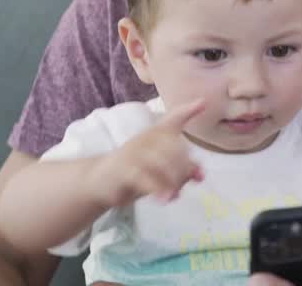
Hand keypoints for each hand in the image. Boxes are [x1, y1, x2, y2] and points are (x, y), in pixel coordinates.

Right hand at [86, 99, 204, 208]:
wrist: (99, 181)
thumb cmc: (134, 172)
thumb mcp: (160, 171)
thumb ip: (182, 171)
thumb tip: (201, 175)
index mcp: (156, 134)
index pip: (173, 119)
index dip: (187, 110)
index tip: (203, 103)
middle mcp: (146, 138)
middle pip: (175, 149)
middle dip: (183, 170)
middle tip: (180, 190)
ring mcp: (133, 151)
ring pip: (162, 162)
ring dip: (172, 181)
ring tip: (173, 197)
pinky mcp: (122, 167)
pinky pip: (144, 176)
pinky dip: (157, 188)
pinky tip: (164, 199)